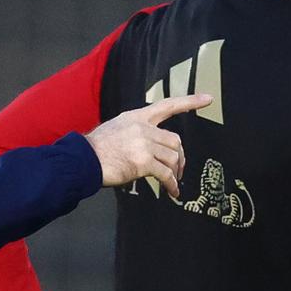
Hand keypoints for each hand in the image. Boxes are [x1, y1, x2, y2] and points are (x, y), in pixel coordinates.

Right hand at [84, 94, 211, 196]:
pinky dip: (171, 185)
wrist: (82, 160)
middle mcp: (142, 127)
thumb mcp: (115, 129)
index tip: (208, 99)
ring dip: (175, 173)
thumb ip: (135, 133)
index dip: (189, 102)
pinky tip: (172, 192)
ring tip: (173, 183)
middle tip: (179, 170)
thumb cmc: (94, 150)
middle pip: (175, 141)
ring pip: (172, 158)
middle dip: (180, 158)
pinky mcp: (143, 162)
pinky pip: (165, 174)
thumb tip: (149, 148)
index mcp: (136, 117)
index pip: (167, 105)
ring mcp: (143, 144)